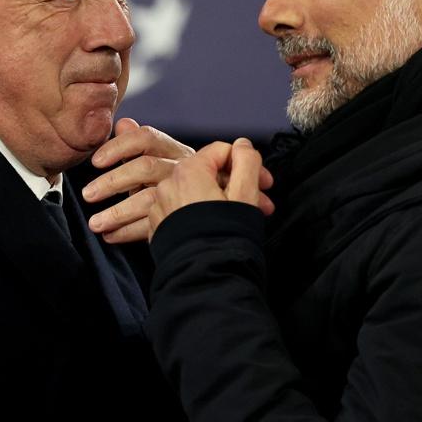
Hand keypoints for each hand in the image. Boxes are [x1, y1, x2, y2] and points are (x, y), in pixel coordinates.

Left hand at [83, 118, 194, 242]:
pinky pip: (154, 225)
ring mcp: (185, 193)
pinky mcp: (183, 219)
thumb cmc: (184, 182)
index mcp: (174, 150)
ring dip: (117, 213)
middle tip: (88, 195)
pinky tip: (111, 236)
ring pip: (149, 199)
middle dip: (112, 182)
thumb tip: (122, 123)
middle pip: (146, 167)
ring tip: (95, 224)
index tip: (96, 162)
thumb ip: (139, 145)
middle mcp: (182, 168)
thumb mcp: (163, 161)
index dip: (118, 147)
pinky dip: (129, 232)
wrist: (216, 209)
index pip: (146, 138)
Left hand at [148, 138, 273, 237]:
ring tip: (238, 219)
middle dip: (236, 185)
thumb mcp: (245, 193)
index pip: (222, 151)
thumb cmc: (226, 236)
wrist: (205, 277)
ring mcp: (160, 206)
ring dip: (219, 201)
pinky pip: (180, 211)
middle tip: (259, 203)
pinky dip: (198, 215)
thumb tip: (242, 145)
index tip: (264, 184)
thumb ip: (246, 162)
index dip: (248, 164)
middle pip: (208, 172)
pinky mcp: (157, 227)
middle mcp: (168, 184)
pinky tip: (215, 228)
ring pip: (194, 192)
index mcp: (189, 170)